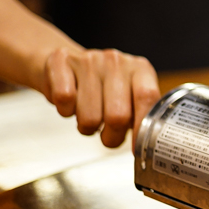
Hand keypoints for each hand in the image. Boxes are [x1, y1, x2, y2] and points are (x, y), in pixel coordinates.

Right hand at [40, 48, 160, 150]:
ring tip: (88, 115)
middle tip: (107, 136)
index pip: (147, 97)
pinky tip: (71, 103)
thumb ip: (140, 114)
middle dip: (111, 137)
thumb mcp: (128, 94)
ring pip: (89, 116)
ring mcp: (89, 60)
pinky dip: (65, 111)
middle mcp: (117, 61)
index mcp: (139, 68)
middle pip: (118, 115)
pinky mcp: (61, 62)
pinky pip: (64, 100)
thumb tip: (146, 144)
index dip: (141, 128)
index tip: (136, 148)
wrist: (65, 61)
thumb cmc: (101, 85)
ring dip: (87, 127)